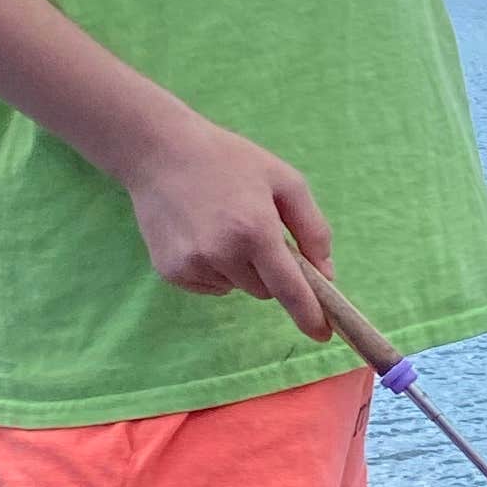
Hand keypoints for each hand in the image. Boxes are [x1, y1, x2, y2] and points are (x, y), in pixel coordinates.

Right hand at [119, 114, 333, 334]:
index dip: (309, 315)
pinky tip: (202, 235)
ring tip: (223, 226)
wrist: (160, 152)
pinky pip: (211, 286)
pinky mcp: (170, 272)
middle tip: (255, 230)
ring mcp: (192, 265)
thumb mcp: (286, 181)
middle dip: (270, 270)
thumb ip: (313, 229)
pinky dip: (215, 270)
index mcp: (256, 231)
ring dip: (241, 269)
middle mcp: (222, 254)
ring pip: (238, 288)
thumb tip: (326, 275)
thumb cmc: (230, 161)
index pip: (290, 289)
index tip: (323, 334)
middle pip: (265, 290)